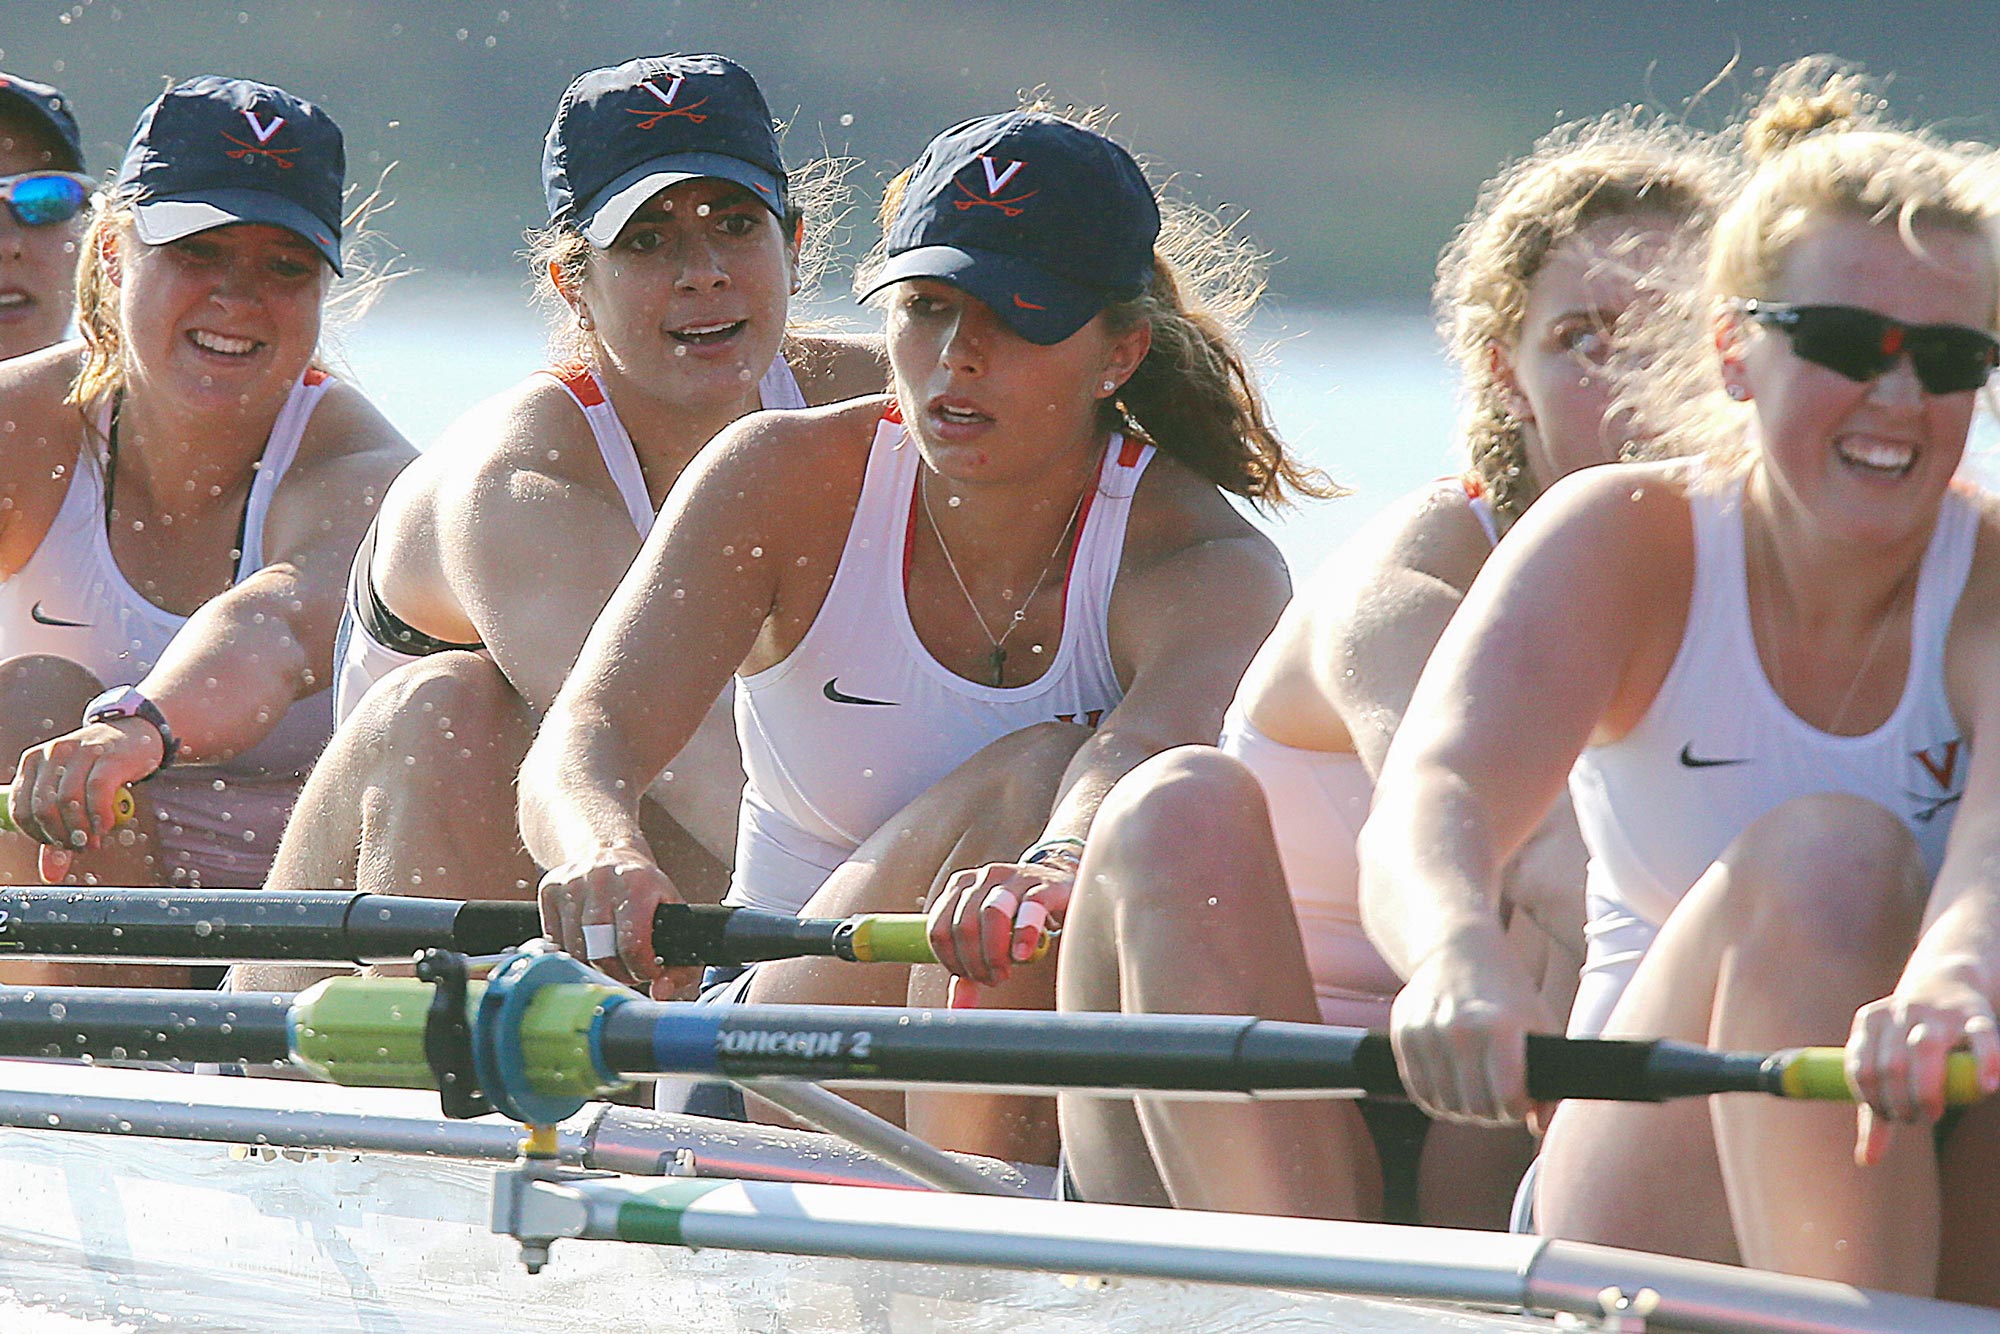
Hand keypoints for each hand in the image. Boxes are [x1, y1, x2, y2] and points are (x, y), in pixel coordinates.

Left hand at [11, 718, 162, 882]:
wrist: (137, 734)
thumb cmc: (100, 768)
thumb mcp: (74, 795)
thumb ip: (60, 832)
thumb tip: (51, 874)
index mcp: (33, 763)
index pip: (21, 809)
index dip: (39, 836)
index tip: (61, 847)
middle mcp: (52, 754)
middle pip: (44, 808)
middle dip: (62, 837)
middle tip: (82, 847)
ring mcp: (80, 752)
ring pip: (69, 801)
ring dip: (82, 830)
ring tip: (95, 840)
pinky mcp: (109, 755)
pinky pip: (98, 791)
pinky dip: (100, 816)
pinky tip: (107, 826)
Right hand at [537, 845, 694, 996]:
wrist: (608, 851)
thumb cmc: (644, 889)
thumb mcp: (672, 914)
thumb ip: (681, 962)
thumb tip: (660, 992)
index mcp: (638, 883)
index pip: (632, 944)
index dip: (641, 969)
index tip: (648, 972)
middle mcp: (601, 879)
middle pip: (601, 952)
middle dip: (618, 972)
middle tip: (628, 969)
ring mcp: (571, 883)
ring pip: (576, 951)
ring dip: (593, 965)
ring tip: (609, 958)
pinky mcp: (549, 889)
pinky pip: (555, 941)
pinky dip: (572, 952)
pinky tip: (588, 944)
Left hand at [926, 860, 1071, 989]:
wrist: (1061, 885)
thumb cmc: (1019, 914)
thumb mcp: (989, 936)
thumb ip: (971, 967)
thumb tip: (958, 1007)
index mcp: (962, 887)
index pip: (939, 927)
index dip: (950, 960)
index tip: (968, 977)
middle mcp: (984, 878)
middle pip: (964, 925)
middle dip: (974, 962)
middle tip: (992, 980)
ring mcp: (1014, 878)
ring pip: (993, 913)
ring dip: (993, 952)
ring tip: (1003, 973)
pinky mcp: (1044, 885)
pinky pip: (1031, 908)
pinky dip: (1024, 935)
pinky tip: (1022, 955)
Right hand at [1389, 919, 1559, 1126]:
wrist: (1457, 948)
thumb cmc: (1506, 991)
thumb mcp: (1539, 1025)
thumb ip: (1548, 1080)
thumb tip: (1539, 1126)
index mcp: (1499, 1027)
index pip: (1506, 1100)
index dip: (1517, 1109)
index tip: (1520, 1099)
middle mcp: (1459, 1029)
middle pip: (1476, 1108)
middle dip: (1492, 1112)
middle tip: (1498, 1098)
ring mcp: (1426, 1032)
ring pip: (1445, 1105)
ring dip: (1463, 1108)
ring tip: (1475, 1090)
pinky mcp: (1402, 1034)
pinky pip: (1417, 1091)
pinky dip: (1436, 1098)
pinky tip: (1452, 1085)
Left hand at [1846, 976, 1999, 1165]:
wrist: (1948, 980)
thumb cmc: (1910, 1037)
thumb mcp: (1886, 1063)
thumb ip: (1875, 1110)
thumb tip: (1868, 1161)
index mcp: (1871, 1021)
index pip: (1860, 1068)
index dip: (1873, 1101)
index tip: (1890, 1117)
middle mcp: (1900, 1011)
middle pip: (1892, 1064)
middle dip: (1900, 1103)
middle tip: (1916, 1119)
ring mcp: (1938, 1011)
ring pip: (1926, 1049)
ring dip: (1927, 1091)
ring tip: (1931, 1114)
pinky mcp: (1976, 1013)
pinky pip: (1982, 1037)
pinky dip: (1985, 1062)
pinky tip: (1987, 1088)